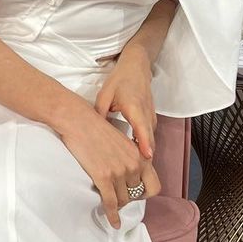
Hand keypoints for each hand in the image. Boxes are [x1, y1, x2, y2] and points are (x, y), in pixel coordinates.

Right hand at [57, 49, 161, 227]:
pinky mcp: (104, 177)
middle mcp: (134, 165)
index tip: (134, 194)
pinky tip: (112, 222)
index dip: (145, 194)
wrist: (79, 121)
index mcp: (140, 155)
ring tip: (108, 201)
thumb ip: (130, 158)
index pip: (154, 186)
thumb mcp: (122, 142)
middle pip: (135, 195)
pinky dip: (112, 215)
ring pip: (123, 200)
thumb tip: (130, 176)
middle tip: (115, 195)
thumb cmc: (96, 129)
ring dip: (116, 203)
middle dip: (126, 198)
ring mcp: (119, 172)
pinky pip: (111, 203)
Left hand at [92, 46, 157, 162]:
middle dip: (145, 159)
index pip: (142, 129)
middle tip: (137, 175)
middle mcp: (146, 114)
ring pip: (151, 140)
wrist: (137, 67)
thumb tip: (91, 133)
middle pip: (149, 140)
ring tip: (137, 173)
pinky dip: (145, 147)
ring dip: (145, 155)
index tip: (146, 158)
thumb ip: (100, 114)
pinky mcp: (152, 119)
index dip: (144, 145)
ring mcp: (151, 116)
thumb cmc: (120, 80)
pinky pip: (150, 137)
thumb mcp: (105, 95)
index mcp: (134, 107)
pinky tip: (137, 159)